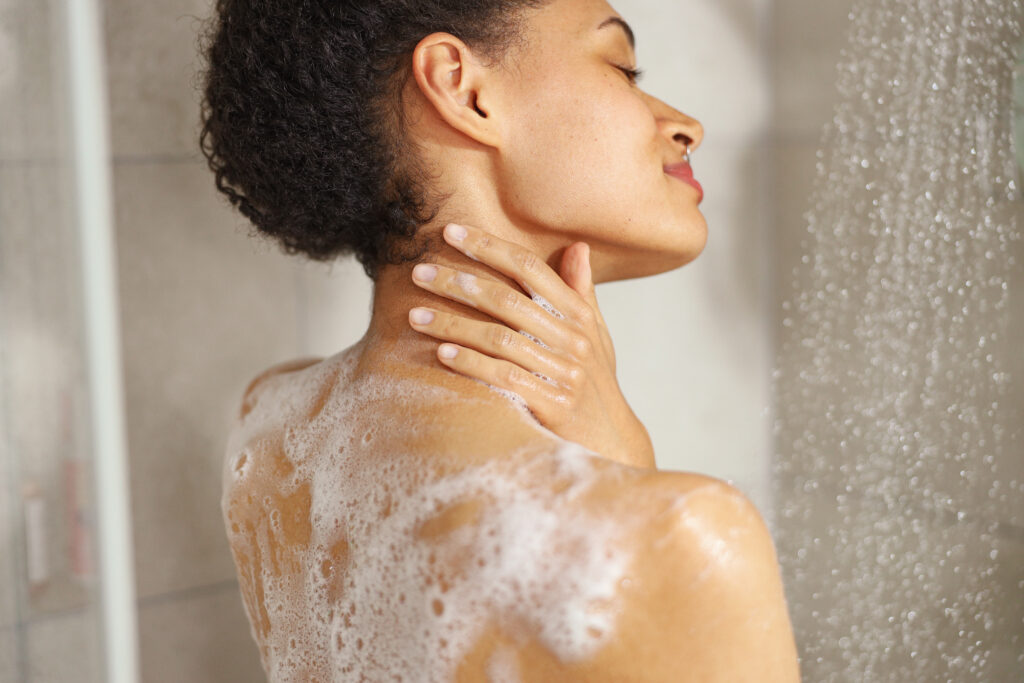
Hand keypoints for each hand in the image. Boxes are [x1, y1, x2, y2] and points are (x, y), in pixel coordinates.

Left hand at [407, 222, 655, 469]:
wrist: (611, 438)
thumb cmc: (594, 379)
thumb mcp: (595, 333)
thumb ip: (581, 291)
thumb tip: (577, 246)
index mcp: (579, 313)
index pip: (530, 268)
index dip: (489, 246)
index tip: (450, 231)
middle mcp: (572, 338)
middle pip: (506, 300)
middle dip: (457, 282)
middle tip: (418, 272)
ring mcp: (563, 371)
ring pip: (498, 338)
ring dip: (452, 324)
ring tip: (415, 316)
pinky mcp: (553, 403)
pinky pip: (503, 377)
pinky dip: (471, 363)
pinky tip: (442, 353)